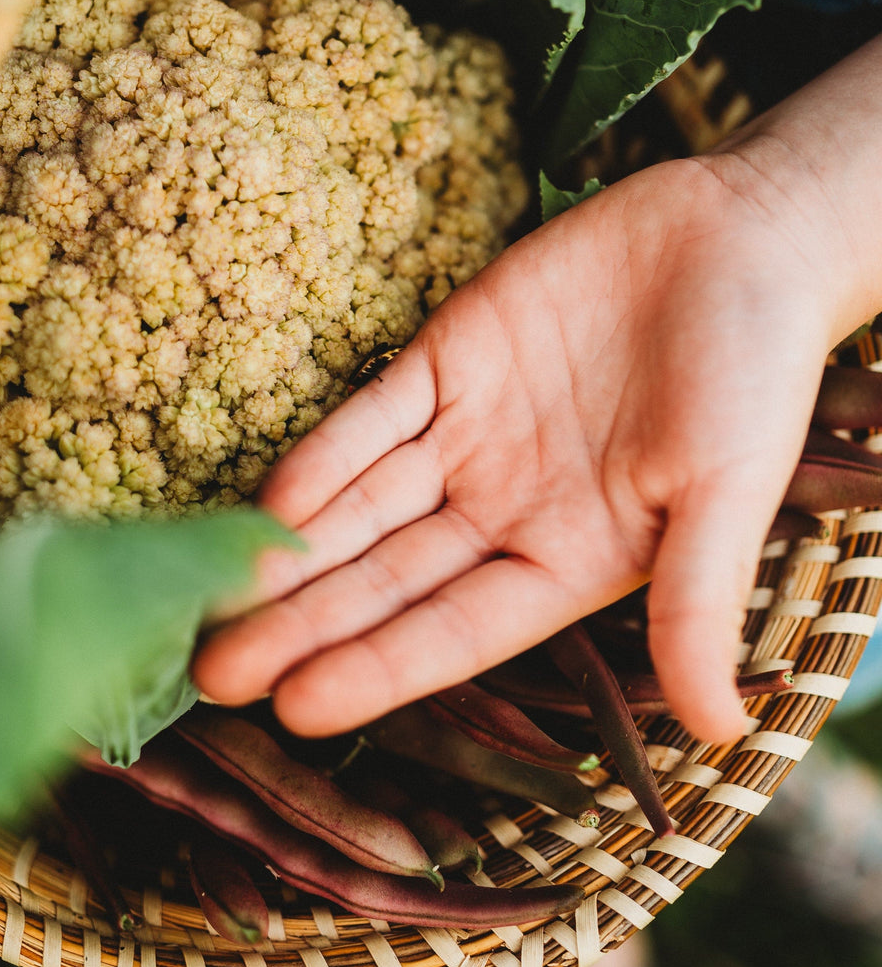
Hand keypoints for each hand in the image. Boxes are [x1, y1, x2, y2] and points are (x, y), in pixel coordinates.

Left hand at [193, 146, 858, 743]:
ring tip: (210, 597)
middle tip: (213, 673)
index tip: (296, 708)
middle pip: (384, 579)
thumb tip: (723, 731)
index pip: (454, 630)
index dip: (376, 668)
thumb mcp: (730, 489)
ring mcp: (467, 436)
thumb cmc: (756, 369)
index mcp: (566, 560)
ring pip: (361, 506)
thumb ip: (700, 599)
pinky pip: (372, 416)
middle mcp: (502, 510)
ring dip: (289, 552)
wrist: (740, 235)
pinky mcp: (447, 359)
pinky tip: (268, 501)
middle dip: (301, 625)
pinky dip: (323, 456)